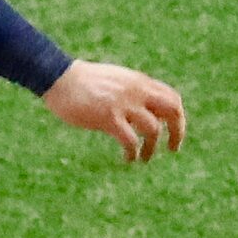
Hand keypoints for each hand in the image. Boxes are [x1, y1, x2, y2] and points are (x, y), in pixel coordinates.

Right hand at [43, 61, 185, 161]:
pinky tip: (128, 158)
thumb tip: (139, 109)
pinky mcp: (108, 118)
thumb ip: (131, 92)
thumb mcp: (115, 81)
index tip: (172, 131)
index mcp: (140, 82)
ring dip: (151, 148)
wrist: (60, 78)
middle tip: (172, 148)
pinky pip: (130, 140)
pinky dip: (133, 152)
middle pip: (172, 111)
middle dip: (177, 132)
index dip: (177, 118)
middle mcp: (138, 92)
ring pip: (153, 129)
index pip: (172, 99)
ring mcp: (124, 104)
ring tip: (143, 158)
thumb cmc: (82, 82)